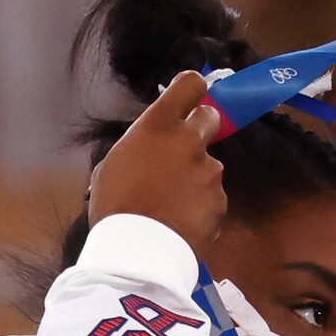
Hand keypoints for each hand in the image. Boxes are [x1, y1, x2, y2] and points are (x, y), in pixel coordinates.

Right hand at [89, 70, 226, 254]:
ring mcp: (210, 172)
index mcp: (159, 125)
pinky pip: (212, 198)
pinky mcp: (220, 201)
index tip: (187, 100)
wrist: (139, 250)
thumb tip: (151, 149)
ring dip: (197, 177)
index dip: (191, 89)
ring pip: (209, 165)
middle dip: (201, 129)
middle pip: (210, 118)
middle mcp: (190, 141)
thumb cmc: (115, 204)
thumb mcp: (114, 164)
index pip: (190, 85)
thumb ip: (142, 147)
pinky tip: (183, 222)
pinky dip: (201, 207)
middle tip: (183, 151)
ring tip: (174, 203)